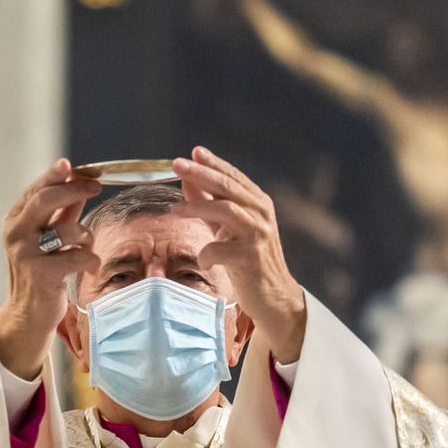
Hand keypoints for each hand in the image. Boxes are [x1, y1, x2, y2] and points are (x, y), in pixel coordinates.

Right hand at [0, 159, 100, 379]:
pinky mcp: (40, 273)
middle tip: (96, 187)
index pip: (37, 188)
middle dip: (75, 189)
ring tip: (86, 247)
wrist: (29, 313)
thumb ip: (62, 210)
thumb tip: (79, 181)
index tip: (83, 169)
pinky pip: (78, 256)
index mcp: (15, 219)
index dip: (60, 175)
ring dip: (86, 236)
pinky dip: (90, 260)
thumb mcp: (49, 236)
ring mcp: (25, 253)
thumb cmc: (41, 271)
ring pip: (67, 228)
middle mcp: (15, 232)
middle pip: (46, 198)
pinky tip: (87, 267)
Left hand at [172, 146, 306, 361]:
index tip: (193, 151)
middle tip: (176, 164)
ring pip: (226, 210)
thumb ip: (208, 203)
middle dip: (200, 173)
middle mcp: (261, 214)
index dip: (213, 162)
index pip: (233, 176)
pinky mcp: (250, 259)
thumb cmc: (247, 259)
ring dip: (197, 207)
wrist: (274, 296)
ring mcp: (258, 235)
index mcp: (258, 203)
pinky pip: (220, 249)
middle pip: (228, 186)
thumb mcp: (227, 227)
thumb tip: (186, 179)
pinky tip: (202, 260)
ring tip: (174, 211)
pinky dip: (206, 253)